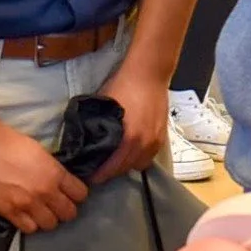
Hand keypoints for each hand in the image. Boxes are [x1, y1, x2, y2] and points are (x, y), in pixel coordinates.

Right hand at [0, 122, 87, 234]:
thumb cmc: (9, 143)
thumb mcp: (40, 152)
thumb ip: (52, 170)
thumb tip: (59, 182)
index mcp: (55, 173)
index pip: (80, 194)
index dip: (76, 195)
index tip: (69, 194)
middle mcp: (46, 191)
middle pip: (69, 213)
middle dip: (64, 209)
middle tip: (54, 205)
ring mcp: (28, 204)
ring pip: (50, 224)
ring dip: (47, 219)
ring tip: (39, 211)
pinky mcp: (10, 213)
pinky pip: (29, 229)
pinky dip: (29, 224)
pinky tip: (24, 215)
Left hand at [93, 61, 170, 184]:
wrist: (149, 73)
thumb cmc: (123, 85)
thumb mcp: (105, 106)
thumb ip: (99, 127)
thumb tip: (87, 141)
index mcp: (130, 138)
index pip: (113, 167)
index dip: (100, 175)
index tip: (89, 178)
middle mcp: (145, 144)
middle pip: (126, 169)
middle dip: (111, 172)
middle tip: (99, 170)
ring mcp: (156, 141)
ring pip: (139, 164)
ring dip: (126, 166)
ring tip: (115, 161)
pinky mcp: (162, 136)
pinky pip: (149, 156)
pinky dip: (139, 158)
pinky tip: (130, 152)